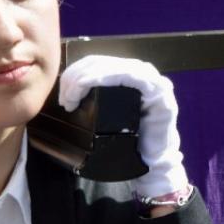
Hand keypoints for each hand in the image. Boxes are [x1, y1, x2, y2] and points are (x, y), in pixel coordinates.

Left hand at [58, 55, 187, 200]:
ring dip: (85, 78)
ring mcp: (152, 79)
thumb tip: (66, 89)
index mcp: (127, 74)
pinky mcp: (159, 90)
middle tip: (65, 100)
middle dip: (76, 76)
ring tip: (71, 99)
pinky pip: (130, 75)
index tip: (63, 94)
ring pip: (112, 66)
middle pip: (101, 61)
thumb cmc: (128, 140)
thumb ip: (93, 97)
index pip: (96, 62)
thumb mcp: (105, 114)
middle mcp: (141, 72)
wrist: (152, 162)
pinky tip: (88, 85)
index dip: (75, 71)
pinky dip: (105, 77)